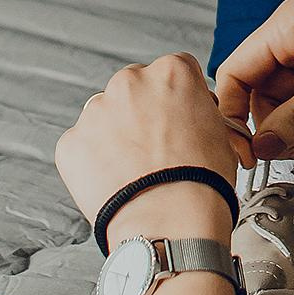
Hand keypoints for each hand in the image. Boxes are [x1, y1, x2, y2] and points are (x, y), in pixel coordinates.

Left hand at [55, 53, 246, 234]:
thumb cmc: (202, 185)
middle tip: (154, 150)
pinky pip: (81, 146)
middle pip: (133, 90)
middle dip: (140, 114)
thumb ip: (199, 111)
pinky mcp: (71, 142)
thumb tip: (190, 116)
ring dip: (114, 136)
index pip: (173, 71)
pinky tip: (114, 182)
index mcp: (171, 72)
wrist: (171, 223)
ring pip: (104, 117)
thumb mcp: (222, 133)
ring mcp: (96, 111)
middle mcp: (130, 82)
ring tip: (134, 172)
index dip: (177, 99)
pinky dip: (92, 162)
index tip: (175, 119)